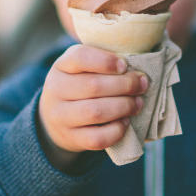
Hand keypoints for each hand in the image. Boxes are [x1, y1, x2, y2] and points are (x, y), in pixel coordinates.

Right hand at [38, 45, 147, 170]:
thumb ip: (103, 62)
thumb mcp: (82, 67)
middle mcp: (55, 90)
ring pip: (95, 112)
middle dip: (125, 85)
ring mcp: (61, 117)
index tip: (124, 65)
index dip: (106, 61)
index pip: (80, 57)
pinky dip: (116, 130)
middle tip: (142, 85)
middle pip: (93, 86)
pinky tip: (125, 122)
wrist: (54, 117)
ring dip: (123, 106)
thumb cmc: (78, 85)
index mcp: (61, 66)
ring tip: (137, 103)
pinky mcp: (71, 138)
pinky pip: (97, 138)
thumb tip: (137, 67)